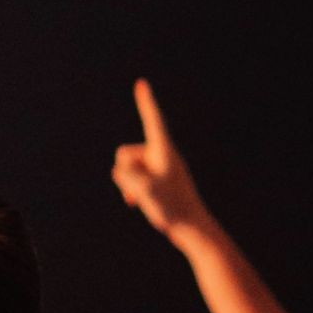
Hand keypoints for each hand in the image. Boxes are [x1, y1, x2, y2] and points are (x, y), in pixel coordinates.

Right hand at [113, 79, 213, 241]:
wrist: (192, 228)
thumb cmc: (171, 208)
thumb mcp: (144, 190)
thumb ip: (126, 174)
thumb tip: (121, 170)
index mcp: (164, 151)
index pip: (153, 120)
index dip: (146, 102)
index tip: (141, 83)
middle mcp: (162, 155)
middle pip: (126, 153)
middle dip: (125, 171)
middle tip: (142, 190)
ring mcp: (159, 168)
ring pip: (127, 168)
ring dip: (127, 184)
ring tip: (142, 199)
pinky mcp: (157, 180)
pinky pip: (132, 178)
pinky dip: (131, 189)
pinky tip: (138, 203)